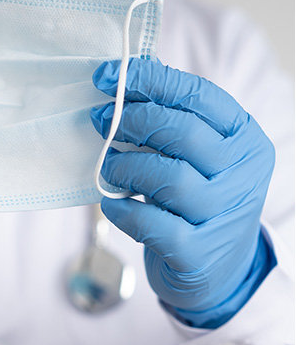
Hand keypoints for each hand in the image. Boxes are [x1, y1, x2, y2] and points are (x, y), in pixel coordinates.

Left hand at [91, 58, 274, 325]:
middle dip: (133, 121)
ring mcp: (222, 216)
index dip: (151, 80)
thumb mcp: (197, 157)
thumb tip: (125, 76)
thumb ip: (171, 120)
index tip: (108, 75)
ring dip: (126, 167)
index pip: (199, 96)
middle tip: (101, 120)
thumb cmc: (197, 201)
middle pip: (184, 133)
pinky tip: (111, 205)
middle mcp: (242, 175)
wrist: (219, 269)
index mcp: (244, 139)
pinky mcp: (197, 252)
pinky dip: (123, 211)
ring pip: (169, 178)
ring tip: (109, 168)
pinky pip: (152, 224)